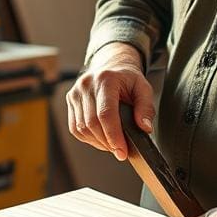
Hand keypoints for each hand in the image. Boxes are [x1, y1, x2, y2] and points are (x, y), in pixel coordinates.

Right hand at [66, 42, 154, 160]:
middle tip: (121, 151)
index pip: (105, 113)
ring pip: (82, 128)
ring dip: (98, 142)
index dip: (114, 136)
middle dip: (107, 142)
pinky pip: (75, 127)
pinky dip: (88, 138)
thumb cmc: (127, 79)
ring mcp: (75, 92)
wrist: (111, 65)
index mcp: (106, 79)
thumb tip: (144, 128)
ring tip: (113, 145)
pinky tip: (101, 139)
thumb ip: (146, 107)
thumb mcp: (143, 88)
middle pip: (92, 123)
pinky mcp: (70, 100)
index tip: (122, 151)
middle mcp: (87, 84)